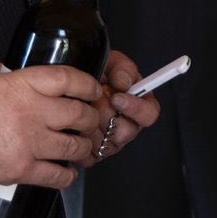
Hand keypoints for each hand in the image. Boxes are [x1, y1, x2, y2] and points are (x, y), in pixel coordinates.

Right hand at [0, 61, 105, 190]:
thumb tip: (6, 71)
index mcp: (22, 85)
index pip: (68, 79)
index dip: (87, 84)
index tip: (92, 90)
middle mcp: (33, 112)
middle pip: (79, 114)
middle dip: (90, 119)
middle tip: (90, 122)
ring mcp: (29, 142)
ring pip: (73, 146)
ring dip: (83, 148)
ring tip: (82, 147)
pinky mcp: (22, 170)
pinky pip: (56, 176)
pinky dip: (67, 177)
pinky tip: (68, 173)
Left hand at [82, 50, 161, 164]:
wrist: (66, 89)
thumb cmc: (91, 76)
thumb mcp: (109, 62)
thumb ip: (122, 67)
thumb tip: (124, 83)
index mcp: (138, 105)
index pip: (150, 113)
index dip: (136, 107)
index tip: (117, 97)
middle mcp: (128, 126)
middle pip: (128, 131)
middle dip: (107, 114)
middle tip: (94, 101)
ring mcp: (112, 142)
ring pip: (108, 142)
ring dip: (91, 124)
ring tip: (82, 110)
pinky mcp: (94, 155)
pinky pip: (90, 153)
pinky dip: (80, 137)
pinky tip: (75, 124)